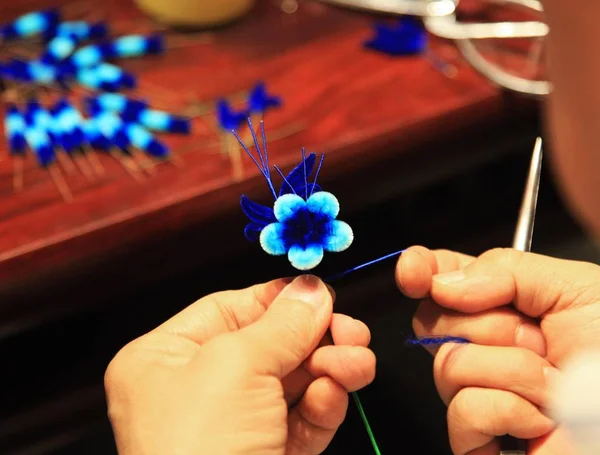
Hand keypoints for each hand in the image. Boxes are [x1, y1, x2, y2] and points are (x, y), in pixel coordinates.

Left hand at [105, 275, 375, 454]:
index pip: (229, 310)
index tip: (321, 294)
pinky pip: (301, 419)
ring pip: (292, 381)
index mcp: (164, 360)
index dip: (278, 300)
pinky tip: (335, 395)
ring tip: (356, 365)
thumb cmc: (200, 449)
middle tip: (352, 332)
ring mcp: (232, 427)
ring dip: (330, 368)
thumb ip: (282, 323)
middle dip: (315, 337)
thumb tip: (313, 289)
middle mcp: (195, 390)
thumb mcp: (237, 365)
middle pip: (268, 344)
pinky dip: (324, 405)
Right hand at [396, 246, 599, 454]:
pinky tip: (539, 418)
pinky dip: (510, 412)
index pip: (441, 278)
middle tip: (538, 340)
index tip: (413, 272)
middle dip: (490, 326)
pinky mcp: (476, 437)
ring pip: (448, 365)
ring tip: (552, 385)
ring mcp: (477, 391)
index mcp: (502, 304)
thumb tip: (442, 285)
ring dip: (513, 372)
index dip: (419, 270)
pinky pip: (463, 412)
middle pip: (433, 320)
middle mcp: (482, 345)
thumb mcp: (574, 289)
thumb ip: (506, 268)